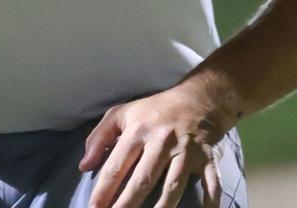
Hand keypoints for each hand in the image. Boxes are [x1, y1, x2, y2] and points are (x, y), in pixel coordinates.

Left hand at [79, 87, 225, 207]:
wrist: (197, 98)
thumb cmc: (153, 110)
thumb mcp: (121, 114)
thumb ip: (99, 138)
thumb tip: (84, 166)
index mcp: (138, 131)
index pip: (117, 165)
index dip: (104, 189)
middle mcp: (161, 141)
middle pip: (143, 179)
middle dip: (128, 204)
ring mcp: (186, 151)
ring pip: (173, 185)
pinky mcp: (207, 158)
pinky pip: (211, 182)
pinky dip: (212, 200)